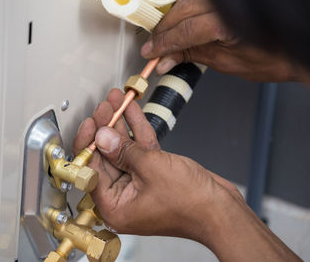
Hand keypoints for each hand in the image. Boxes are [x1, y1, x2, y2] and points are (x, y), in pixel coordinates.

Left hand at [73, 89, 241, 239]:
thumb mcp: (151, 168)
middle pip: (106, 156)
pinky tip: (132, 111)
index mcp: (114, 206)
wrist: (222, 210)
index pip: (91, 169)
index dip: (88, 142)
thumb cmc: (191, 203)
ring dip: (121, 124)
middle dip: (105, 127)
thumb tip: (102, 137)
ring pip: (123, 149)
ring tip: (117, 100)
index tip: (91, 121)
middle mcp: (123, 197)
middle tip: (106, 105)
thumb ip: (123, 150)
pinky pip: (139, 150)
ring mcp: (138, 185)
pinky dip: (137, 131)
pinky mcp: (152, 175)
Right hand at [141, 0, 306, 82]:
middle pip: (180, 11)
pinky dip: (184, 6)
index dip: (162, 43)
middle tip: (153, 47)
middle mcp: (227, 4)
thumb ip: (192, 56)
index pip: (182, 31)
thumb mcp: (224, 63)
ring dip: (171, 17)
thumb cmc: (269, 59)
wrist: (291, 49)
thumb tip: (166, 59)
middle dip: (163, 31)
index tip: (150, 53)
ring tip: (163, 35)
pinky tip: (179, 18)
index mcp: (226, 23)